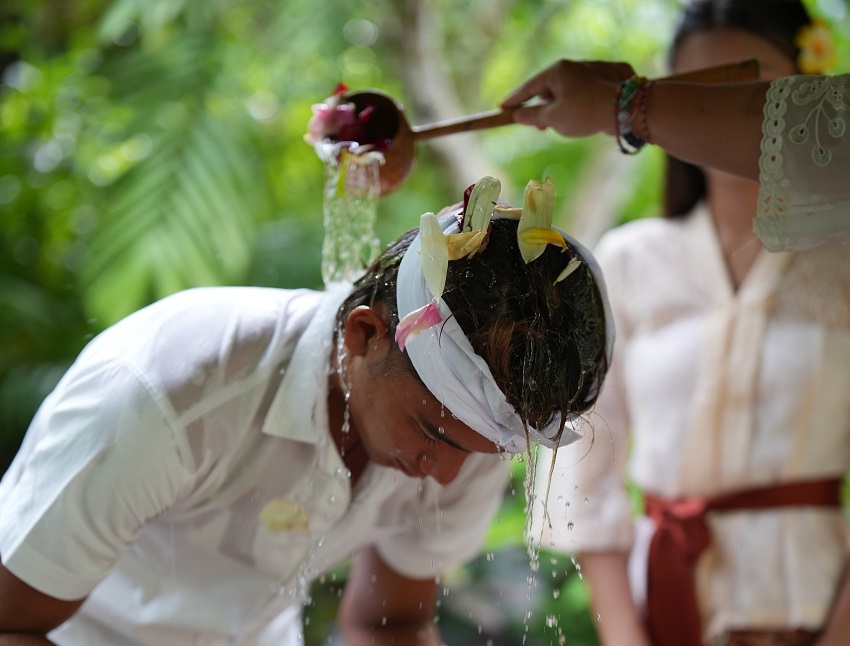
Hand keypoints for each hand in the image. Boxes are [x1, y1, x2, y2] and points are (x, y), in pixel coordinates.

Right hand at [501, 59, 634, 137]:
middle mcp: (575, 66)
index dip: (515, 100)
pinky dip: (583, 105)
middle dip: (543, 108)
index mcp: (557, 71)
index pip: (529, 87)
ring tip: (564, 125)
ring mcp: (594, 70)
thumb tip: (519, 116)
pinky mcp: (611, 79)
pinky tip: (587, 117)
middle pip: (550, 88)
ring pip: (571, 91)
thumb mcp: (553, 118)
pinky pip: (589, 93)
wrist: (627, 108)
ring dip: (563, 108)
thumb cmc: (584, 112)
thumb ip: (533, 117)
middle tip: (539, 128)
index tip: (503, 107)